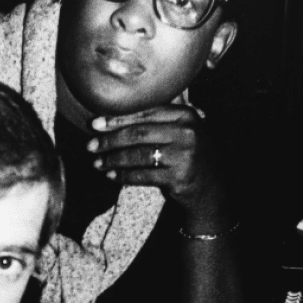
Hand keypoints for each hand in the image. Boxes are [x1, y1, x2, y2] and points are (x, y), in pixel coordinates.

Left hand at [87, 105, 226, 218]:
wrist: (210, 188)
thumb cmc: (189, 155)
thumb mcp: (183, 130)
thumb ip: (160, 117)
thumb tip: (115, 114)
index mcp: (186, 115)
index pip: (145, 113)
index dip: (117, 119)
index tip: (95, 124)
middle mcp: (187, 132)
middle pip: (139, 134)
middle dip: (110, 140)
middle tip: (91, 145)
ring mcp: (184, 156)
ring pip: (138, 155)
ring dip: (113, 159)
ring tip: (98, 162)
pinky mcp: (178, 178)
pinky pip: (143, 175)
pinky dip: (124, 175)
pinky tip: (111, 175)